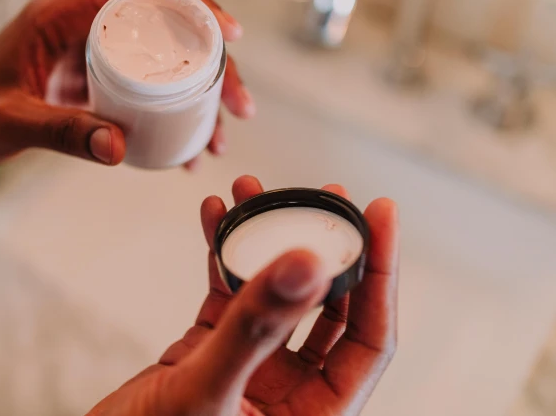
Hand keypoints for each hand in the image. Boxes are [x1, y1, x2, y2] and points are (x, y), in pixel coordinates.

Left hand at [0, 0, 251, 167]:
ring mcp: (93, 47)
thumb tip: (119, 148)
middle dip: (212, 61)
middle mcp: (83, 21)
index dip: (190, 0)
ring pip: (162, 54)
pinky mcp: (96, 73)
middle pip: (165, 23)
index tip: (229, 34)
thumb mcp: (10, 123)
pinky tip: (188, 144)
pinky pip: (146, 81)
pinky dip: (172, 109)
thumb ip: (60, 131)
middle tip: (240, 104)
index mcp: (61, 13)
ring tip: (221, 133)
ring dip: (199, 90)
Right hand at [88, 175, 398, 415]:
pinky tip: (215, 217)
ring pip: (275, 296)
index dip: (380, 274)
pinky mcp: (212, 354)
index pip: (369, 338)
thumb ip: (255, 329)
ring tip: (256, 193)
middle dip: (324, 247)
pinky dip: (222, 256)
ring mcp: (252, 370)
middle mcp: (291, 393)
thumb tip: (307, 266)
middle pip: (327, 308)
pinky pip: (228, 297)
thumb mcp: (207, 392)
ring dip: (266, 243)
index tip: (379, 215)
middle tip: (325, 197)